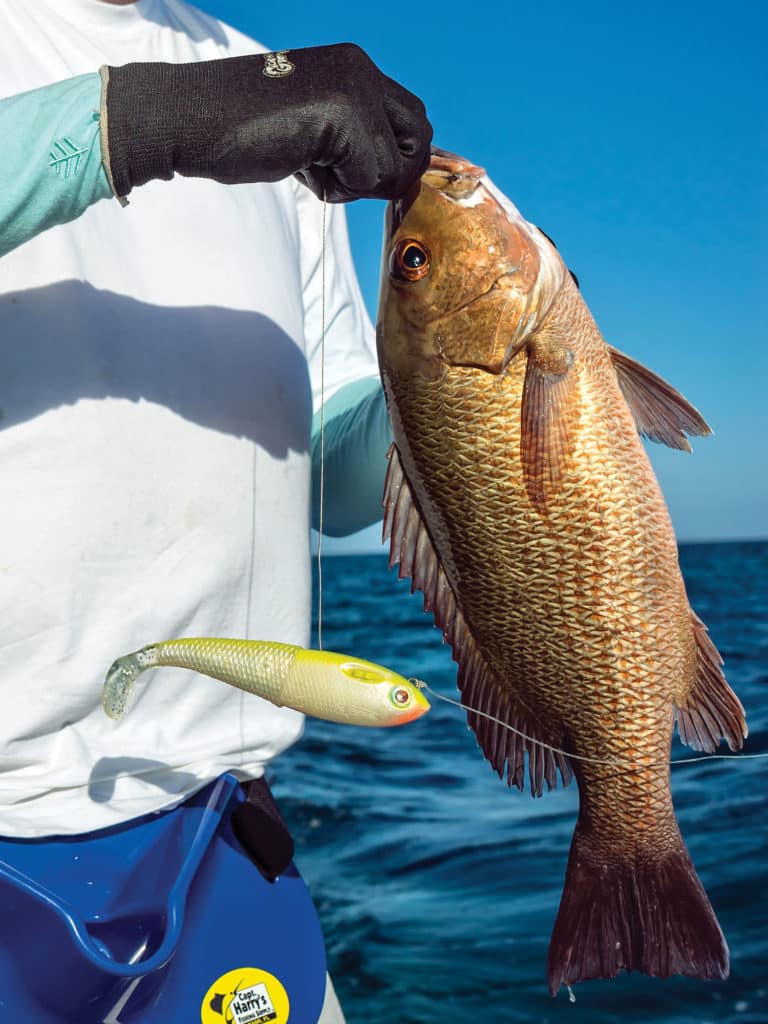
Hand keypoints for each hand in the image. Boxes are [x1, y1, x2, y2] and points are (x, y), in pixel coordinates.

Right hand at [102, 44, 432, 201]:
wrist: (190, 118)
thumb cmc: (240, 129)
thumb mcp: (309, 125)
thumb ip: (349, 137)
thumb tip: (389, 174)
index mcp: (354, 66)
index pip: (411, 118)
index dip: (395, 158)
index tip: (357, 175)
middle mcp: (361, 70)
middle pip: (419, 139)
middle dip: (390, 174)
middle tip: (342, 178)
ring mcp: (354, 91)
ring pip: (395, 166)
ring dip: (357, 185)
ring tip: (312, 169)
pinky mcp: (342, 118)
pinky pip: (369, 178)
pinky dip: (339, 189)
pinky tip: (302, 169)